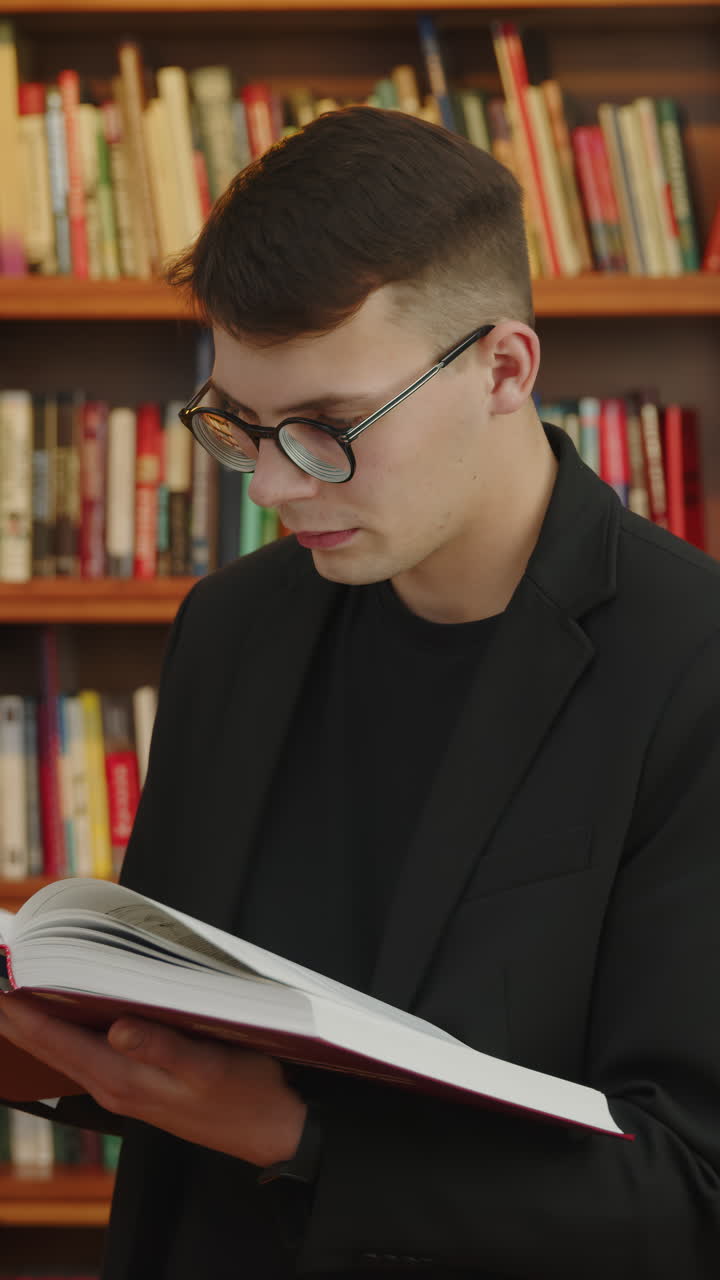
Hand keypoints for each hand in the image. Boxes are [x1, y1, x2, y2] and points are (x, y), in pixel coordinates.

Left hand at [0, 995, 306, 1165]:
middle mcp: (113, 1083)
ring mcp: (124, 1085)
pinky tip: (66, 1009)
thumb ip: (162, 1048)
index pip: (52, 1039)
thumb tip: (117, 1027)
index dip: (18, 1007)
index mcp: (121, 1078)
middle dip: (15, 1009)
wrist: (271, 1129)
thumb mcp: (209, 1067)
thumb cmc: (245, 1093)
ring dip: (36, 1018)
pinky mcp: (139, 1082)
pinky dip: (66, 1027)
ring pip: (64, 1047)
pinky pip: (86, 1051)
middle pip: (47, 1044)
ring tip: (12, 985)